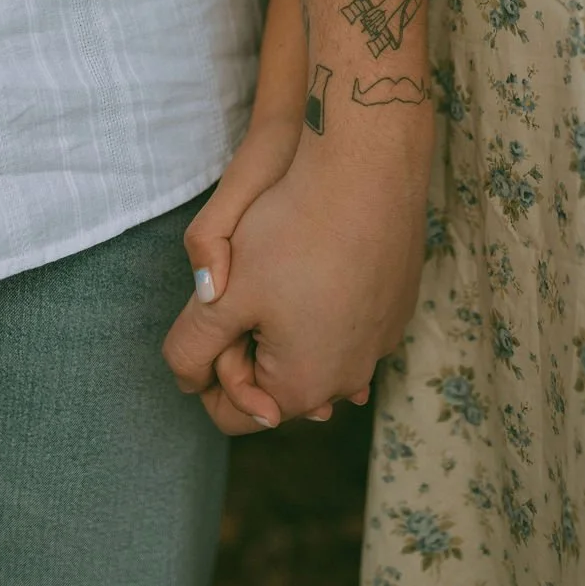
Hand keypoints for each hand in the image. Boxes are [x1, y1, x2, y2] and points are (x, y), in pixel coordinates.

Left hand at [178, 114, 359, 431]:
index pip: (236, 414)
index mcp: (303, 387)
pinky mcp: (398, 308)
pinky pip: (351, 323)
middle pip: (279, 383)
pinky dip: (327, 306)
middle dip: (250, 348)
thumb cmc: (292, 230)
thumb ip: (192, 347)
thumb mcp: (223, 293)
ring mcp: (382, 342)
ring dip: (288, 327)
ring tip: (273, 275)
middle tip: (238, 291)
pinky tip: (315, 262)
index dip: (207, 374)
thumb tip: (186, 378)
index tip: (205, 322)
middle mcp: (350, 378)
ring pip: (316, 352)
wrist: (367, 171)